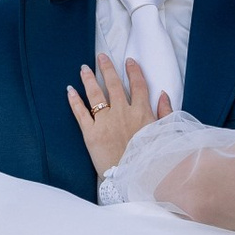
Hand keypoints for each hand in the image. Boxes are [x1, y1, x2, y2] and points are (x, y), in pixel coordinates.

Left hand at [68, 54, 167, 174]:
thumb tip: (163, 94)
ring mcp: (105, 122)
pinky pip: (80, 113)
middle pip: (113, 84)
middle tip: (101, 56)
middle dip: (107, 68)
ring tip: (84, 68)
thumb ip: (165, 113)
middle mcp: (122, 112)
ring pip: (95, 94)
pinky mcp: (91, 133)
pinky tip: (69, 90)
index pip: (138, 85)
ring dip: (89, 79)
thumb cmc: (150, 158)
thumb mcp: (163, 133)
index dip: (133, 71)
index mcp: (141, 112)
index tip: (129, 61)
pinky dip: (74, 100)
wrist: (133, 178)